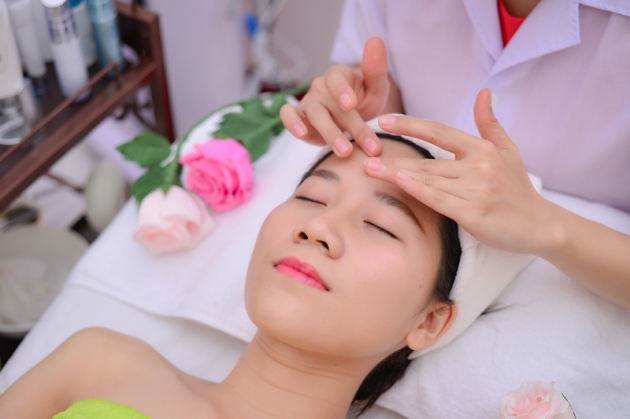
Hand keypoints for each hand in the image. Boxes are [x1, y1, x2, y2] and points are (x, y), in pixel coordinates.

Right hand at [280, 37, 390, 156]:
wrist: (353, 117)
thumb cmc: (364, 99)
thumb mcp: (376, 87)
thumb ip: (376, 69)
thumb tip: (376, 40)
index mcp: (338, 76)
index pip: (336, 79)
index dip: (342, 91)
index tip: (352, 105)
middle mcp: (321, 87)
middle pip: (330, 105)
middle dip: (350, 126)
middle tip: (368, 146)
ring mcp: (308, 102)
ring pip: (314, 115)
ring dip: (330, 134)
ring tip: (346, 152)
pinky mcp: (299, 118)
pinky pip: (288, 116)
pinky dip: (291, 123)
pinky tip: (302, 134)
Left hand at [363, 89, 554, 253]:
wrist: (540, 224)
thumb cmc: (518, 188)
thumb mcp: (509, 150)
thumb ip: (490, 123)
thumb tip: (484, 92)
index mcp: (482, 149)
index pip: (439, 131)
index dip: (411, 124)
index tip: (384, 120)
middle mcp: (478, 166)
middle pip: (426, 159)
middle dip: (393, 157)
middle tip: (363, 152)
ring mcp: (476, 190)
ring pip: (428, 179)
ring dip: (396, 174)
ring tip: (369, 169)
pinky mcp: (474, 213)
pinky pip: (439, 199)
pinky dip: (418, 190)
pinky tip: (399, 182)